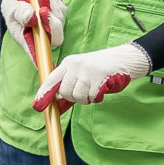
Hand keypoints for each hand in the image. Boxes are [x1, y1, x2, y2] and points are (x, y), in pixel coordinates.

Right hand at [1, 0, 65, 48]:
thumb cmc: (13, 9)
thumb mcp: (12, 10)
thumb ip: (21, 15)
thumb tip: (32, 18)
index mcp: (32, 40)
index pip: (42, 49)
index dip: (45, 51)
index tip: (45, 45)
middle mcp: (46, 33)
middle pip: (56, 32)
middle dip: (50, 21)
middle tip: (42, 9)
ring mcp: (55, 21)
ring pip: (57, 13)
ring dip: (48, 1)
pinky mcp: (59, 10)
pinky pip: (58, 2)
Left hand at [32, 42, 150, 111]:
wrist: (125, 58)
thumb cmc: (102, 68)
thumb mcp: (82, 72)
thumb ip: (69, 85)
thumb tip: (57, 104)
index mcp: (69, 62)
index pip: (51, 79)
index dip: (44, 94)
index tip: (38, 106)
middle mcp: (76, 65)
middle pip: (64, 91)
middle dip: (73, 98)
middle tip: (84, 93)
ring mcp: (87, 71)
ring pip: (78, 96)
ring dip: (86, 99)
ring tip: (94, 90)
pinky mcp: (99, 78)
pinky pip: (92, 97)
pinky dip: (96, 97)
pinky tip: (102, 89)